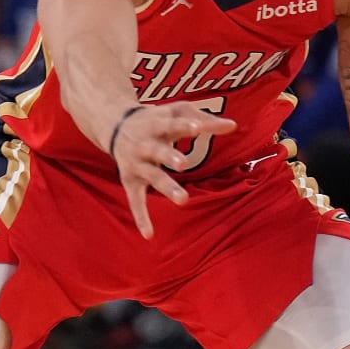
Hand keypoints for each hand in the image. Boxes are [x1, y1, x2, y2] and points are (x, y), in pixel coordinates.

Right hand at [110, 101, 234, 238]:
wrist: (115, 125)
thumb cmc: (155, 119)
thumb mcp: (176, 113)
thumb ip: (204, 120)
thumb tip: (234, 126)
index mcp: (157, 125)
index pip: (172, 124)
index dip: (184, 126)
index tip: (196, 128)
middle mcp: (145, 145)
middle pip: (158, 151)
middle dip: (168, 157)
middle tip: (183, 164)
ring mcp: (137, 164)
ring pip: (152, 176)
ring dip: (166, 187)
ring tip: (183, 199)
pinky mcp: (130, 181)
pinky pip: (135, 201)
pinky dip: (140, 218)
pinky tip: (149, 235)